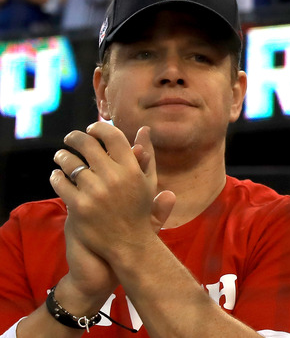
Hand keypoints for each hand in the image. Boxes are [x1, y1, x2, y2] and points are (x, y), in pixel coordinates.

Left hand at [50, 123, 174, 263]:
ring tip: (61, 156)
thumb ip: (147, 155)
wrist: (128, 246)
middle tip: (70, 138)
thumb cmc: (139, 211)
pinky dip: (56, 176)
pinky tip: (57, 175)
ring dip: (62, 156)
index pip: (113, 136)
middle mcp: (114, 178)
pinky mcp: (79, 207)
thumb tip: (144, 129)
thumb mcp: (148, 182)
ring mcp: (95, 192)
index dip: (99, 128)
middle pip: (88, 145)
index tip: (91, 129)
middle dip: (75, 137)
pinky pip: (60, 183)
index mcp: (132, 169)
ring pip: (70, 162)